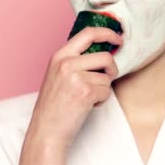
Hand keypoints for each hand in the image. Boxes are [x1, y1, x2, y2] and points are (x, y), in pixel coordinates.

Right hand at [24, 26, 121, 150]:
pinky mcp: (86, 92)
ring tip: (88, 98)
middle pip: (105, 56)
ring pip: (107, 76)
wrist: (46, 131)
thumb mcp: (58, 74)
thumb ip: (75, 60)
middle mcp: (67, 63)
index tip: (118, 38)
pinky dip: (101, 100)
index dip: (108, 33)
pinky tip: (87, 106)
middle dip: (112, 69)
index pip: (88, 33)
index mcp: (59, 55)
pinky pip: (107, 91)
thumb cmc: (54, 106)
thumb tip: (102, 51)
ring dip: (103, 89)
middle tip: (108, 77)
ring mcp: (76, 77)